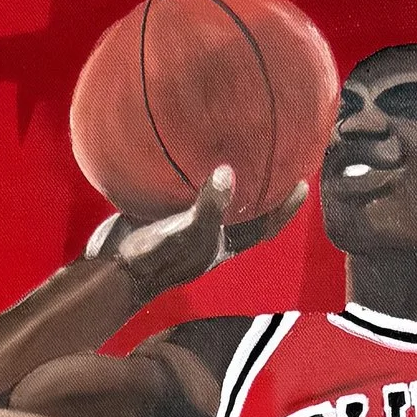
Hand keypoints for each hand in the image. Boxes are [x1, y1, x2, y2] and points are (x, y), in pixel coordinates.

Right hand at [88, 166, 306, 301]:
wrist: (112, 269)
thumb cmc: (156, 258)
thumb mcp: (189, 233)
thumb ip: (210, 207)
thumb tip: (227, 172)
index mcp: (223, 244)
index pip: (264, 226)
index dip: (285, 208)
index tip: (304, 183)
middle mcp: (209, 233)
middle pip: (245, 210)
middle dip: (263, 190)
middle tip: (279, 159)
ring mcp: (185, 223)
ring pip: (216, 198)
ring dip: (231, 179)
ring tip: (242, 149)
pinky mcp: (163, 212)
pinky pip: (185, 189)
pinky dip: (194, 172)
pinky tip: (194, 147)